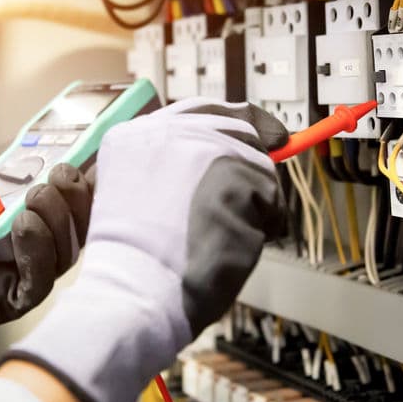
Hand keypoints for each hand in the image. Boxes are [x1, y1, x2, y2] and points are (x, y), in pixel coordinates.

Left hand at [0, 152, 92, 366]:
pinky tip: (24, 225)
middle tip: (61, 174)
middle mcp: (43, 248)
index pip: (76, 203)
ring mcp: (32, 275)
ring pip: (66, 252)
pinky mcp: (15, 299)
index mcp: (39, 218)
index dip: (88, 182)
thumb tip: (42, 134)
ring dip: (56, 219)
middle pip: (79, 227)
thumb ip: (6, 159)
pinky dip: (38, 250)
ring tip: (36, 196)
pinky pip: (40, 279)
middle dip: (75, 198)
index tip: (90, 158)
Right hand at [2, 99, 288, 401]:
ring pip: (255, 163)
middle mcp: (164, 130)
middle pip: (234, 126)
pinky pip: (270, 195)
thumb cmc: (134, 262)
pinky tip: (237, 243)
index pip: (196, 111)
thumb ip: (172, 170)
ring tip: (226, 236)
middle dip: (255, 157)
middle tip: (270, 180)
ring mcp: (200, 147)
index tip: (265, 135)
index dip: (234, 122)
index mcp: (132, 136)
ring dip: (254, 201)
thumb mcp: (135, 197)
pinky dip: (264, 223)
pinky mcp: (232, 172)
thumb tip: (231, 157)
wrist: (133, 289)